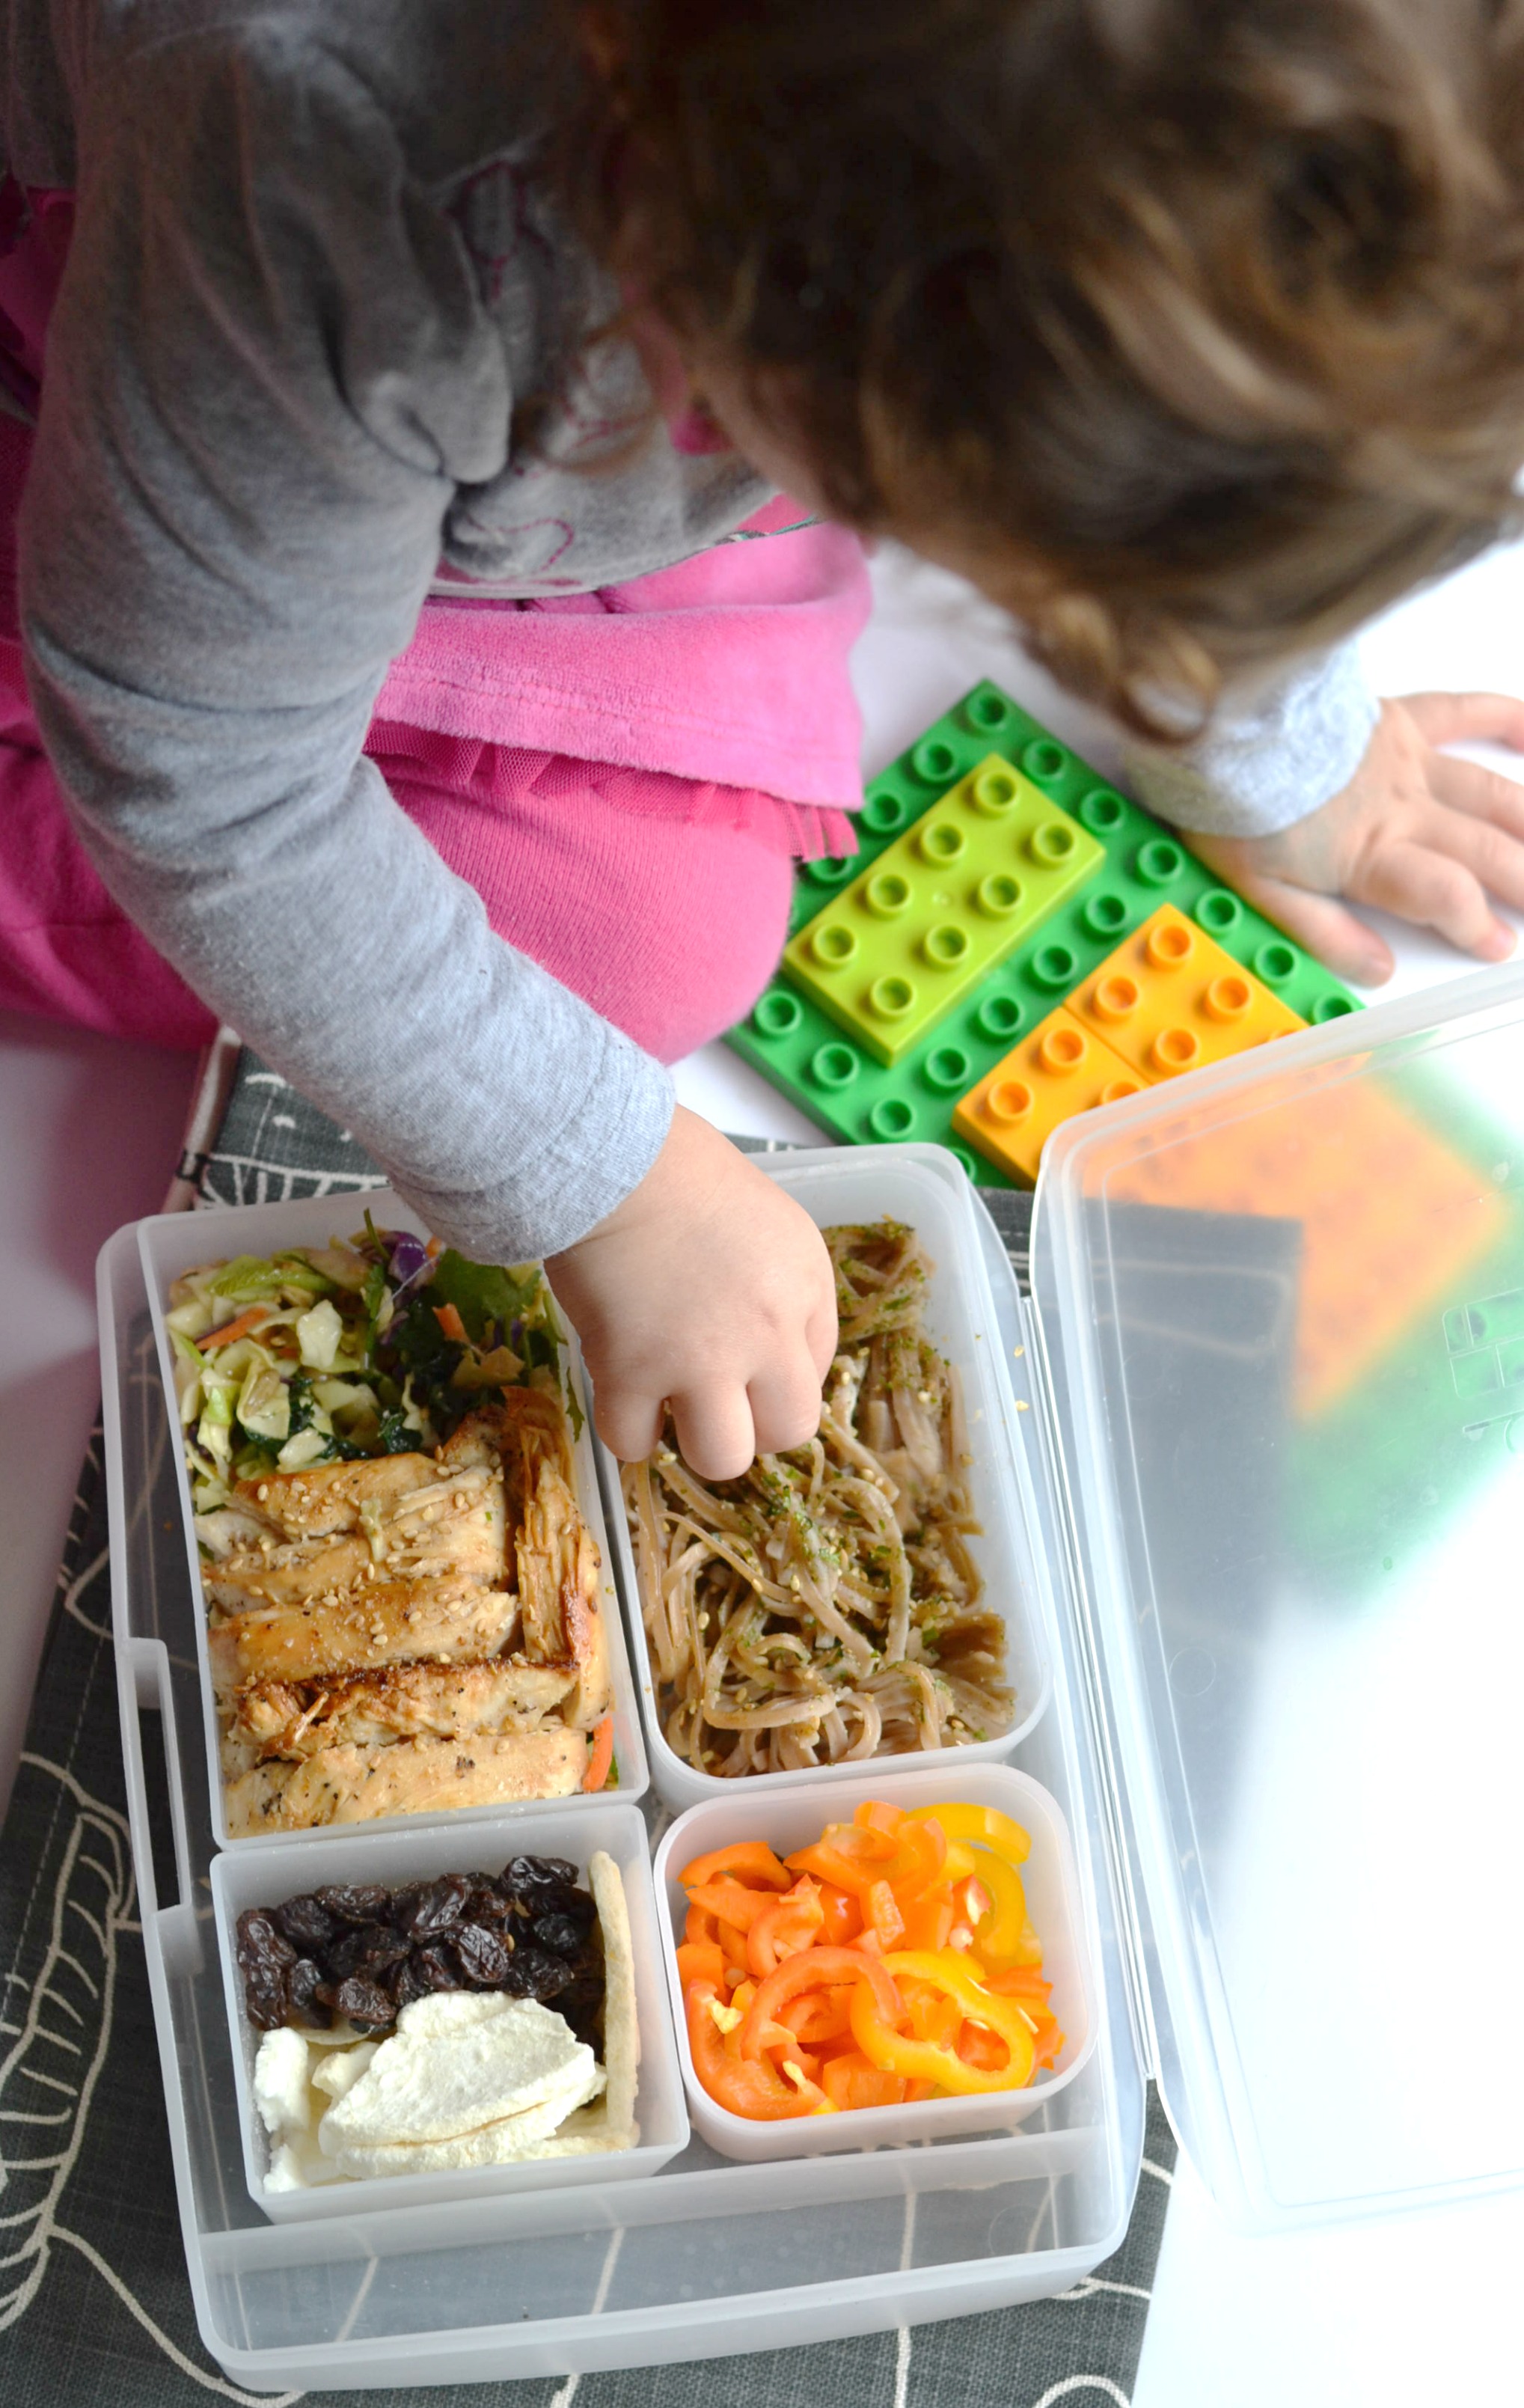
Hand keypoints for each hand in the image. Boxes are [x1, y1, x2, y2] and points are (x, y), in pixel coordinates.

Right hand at [545, 1106, 837, 1478]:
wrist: (612, 1155)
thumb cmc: (681, 1169)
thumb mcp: (771, 1221)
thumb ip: (783, 1288)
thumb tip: (770, 1360)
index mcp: (805, 1288)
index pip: (818, 1373)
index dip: (776, 1377)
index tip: (745, 1363)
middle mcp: (767, 1333)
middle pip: (787, 1432)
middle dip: (752, 1425)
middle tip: (713, 1395)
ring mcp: (700, 1360)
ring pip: (722, 1458)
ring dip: (695, 1440)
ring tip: (668, 1403)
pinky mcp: (631, 1372)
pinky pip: (634, 1443)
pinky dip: (627, 1429)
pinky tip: (621, 1391)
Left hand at [1188, 693, 1523, 984]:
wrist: (1219, 728)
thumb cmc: (1231, 809)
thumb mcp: (1262, 893)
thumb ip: (1326, 933)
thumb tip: (1379, 972)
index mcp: (1370, 854)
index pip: (1444, 895)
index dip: (1476, 924)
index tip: (1497, 945)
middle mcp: (1403, 808)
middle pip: (1482, 850)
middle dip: (1522, 882)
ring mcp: (1407, 761)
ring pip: (1490, 794)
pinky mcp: (1397, 719)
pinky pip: (1464, 710)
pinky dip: (1506, 718)